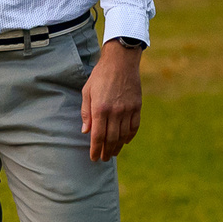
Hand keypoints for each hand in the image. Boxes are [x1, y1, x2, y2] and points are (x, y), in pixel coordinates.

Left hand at [81, 42, 142, 161]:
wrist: (121, 62)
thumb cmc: (100, 76)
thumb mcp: (87, 91)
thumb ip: (86, 112)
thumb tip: (85, 131)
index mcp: (100, 108)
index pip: (97, 136)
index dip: (95, 149)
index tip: (93, 158)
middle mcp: (114, 112)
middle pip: (111, 138)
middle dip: (106, 151)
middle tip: (103, 158)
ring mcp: (127, 110)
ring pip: (123, 135)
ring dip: (117, 147)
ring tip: (112, 153)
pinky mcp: (137, 107)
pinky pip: (134, 126)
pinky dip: (130, 136)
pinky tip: (124, 141)